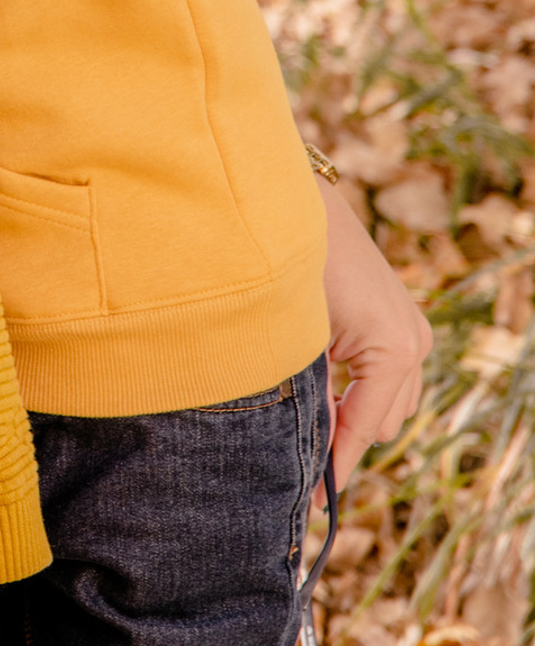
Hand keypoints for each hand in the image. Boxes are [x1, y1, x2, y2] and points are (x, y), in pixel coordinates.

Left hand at [318, 177, 432, 494]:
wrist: (287, 201)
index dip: (335, 465)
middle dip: (342, 443)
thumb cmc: (287, 266)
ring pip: (387, 403)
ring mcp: (412, 329)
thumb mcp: (296, 339)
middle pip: (382, 422)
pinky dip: (357, 390)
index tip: (312, 501)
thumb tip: (306, 450)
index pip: (365, 428)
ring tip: (302, 432)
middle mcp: (415, 343)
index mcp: (395, 350)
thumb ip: (308, 395)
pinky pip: (385, 377)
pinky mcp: (398, 318)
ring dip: (350, 416)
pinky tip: (320, 394)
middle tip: (296, 470)